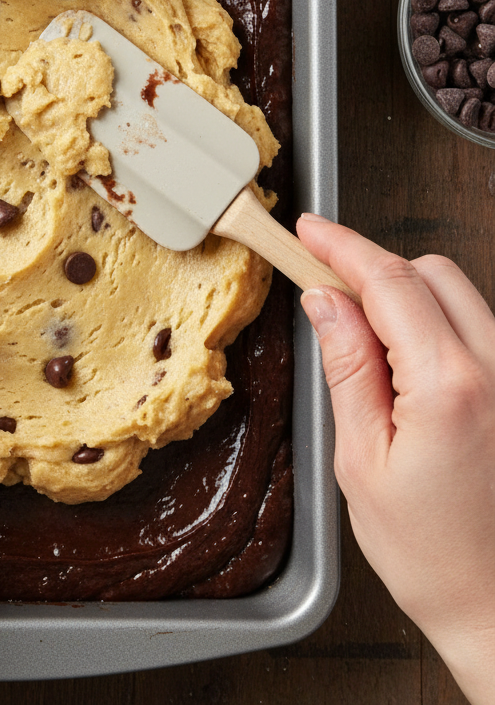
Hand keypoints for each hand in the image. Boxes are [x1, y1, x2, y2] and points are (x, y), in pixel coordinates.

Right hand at [297, 214, 494, 704]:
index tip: (308, 232)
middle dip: (374, 267)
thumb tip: (325, 303)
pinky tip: (403, 360)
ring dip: (405, 295)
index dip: (341, 247)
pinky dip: (434, 323)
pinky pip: (477, 328)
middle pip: (432, 273)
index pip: (390, 283)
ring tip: (361, 334)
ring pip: (460, 294)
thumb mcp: (362, 460)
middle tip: (324, 286)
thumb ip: (347, 368)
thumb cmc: (430, 555)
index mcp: (451, 388)